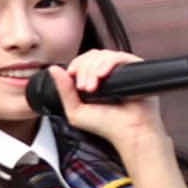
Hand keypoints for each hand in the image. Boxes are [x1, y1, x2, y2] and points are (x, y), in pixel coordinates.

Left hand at [49, 50, 166, 153]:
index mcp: (94, 80)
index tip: (73, 78)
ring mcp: (121, 70)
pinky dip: (107, 63)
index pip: (82, 61)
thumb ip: (64, 91)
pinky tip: (101, 76)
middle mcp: (108, 73)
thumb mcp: (75, 111)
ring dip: (92, 69)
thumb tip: (53, 69)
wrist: (129, 132)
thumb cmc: (106, 125)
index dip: (76, 66)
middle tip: (84, 88)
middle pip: (91, 56)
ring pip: (102, 55)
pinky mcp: (134, 68)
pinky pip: (118, 57)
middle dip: (83, 69)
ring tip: (92, 88)